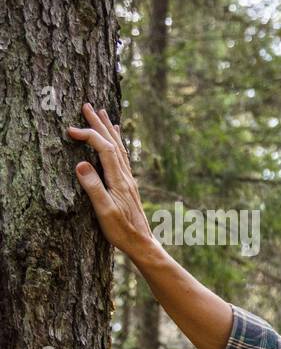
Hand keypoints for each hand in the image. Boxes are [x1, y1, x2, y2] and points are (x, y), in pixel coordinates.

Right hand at [66, 103, 155, 255]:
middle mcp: (126, 176)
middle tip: (88, 106)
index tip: (70, 129)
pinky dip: (118, 144)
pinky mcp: (128, 185)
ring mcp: (129, 180)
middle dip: (99, 124)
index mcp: (119, 180)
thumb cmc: (121, 230)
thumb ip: (93, 187)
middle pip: (113, 143)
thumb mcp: (104, 210)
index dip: (89, 135)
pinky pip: (123, 157)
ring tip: (104, 114)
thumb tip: (80, 164)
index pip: (104, 149)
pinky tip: (118, 142)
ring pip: (120, 148)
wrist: (142, 243)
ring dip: (110, 130)